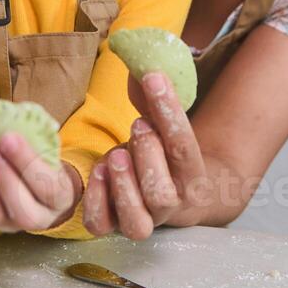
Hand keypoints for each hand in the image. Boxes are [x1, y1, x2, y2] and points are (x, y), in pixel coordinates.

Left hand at [0, 133, 79, 232]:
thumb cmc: (42, 159)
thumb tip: (19, 117)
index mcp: (60, 200)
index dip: (27, 162)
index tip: (9, 137)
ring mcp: (11, 225)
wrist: (31, 183)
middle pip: (21, 207)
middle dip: (3, 176)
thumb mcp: (49, 150)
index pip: (47, 187)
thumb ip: (39, 138)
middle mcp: (38, 219)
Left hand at [83, 71, 209, 239]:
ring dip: (122, 185)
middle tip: (137, 125)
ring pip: (138, 221)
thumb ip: (156, 100)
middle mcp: (171, 204)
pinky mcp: (115, 225)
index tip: (154, 78)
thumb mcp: (165, 125)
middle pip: (162, 194)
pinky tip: (99, 171)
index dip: (168, 109)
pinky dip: (96, 200)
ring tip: (115, 156)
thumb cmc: (165, 152)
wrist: (178, 195)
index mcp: (192, 175)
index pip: (183, 145)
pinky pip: (102, 226)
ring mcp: (143, 220)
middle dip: (148, 154)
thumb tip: (142, 61)